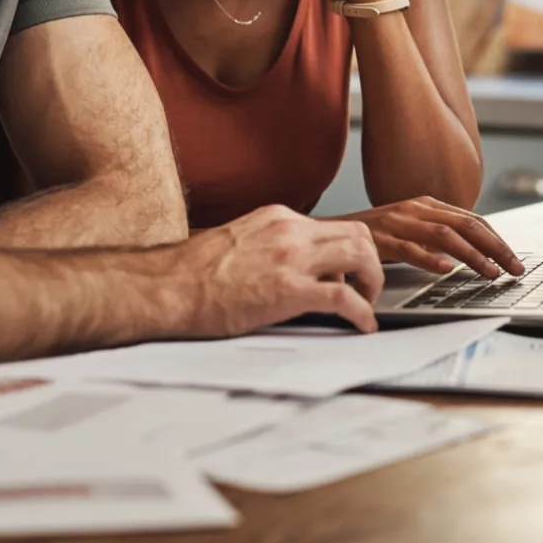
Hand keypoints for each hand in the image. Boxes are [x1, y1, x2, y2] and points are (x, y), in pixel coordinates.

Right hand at [177, 205, 383, 334]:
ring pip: (361, 255)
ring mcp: (291, 258)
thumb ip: (273, 247)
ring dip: (373, 281)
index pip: (334, 225)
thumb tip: (293, 268)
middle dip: (371, 262)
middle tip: (367, 287)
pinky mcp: (289, 290)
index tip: (350, 272)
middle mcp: (290, 230)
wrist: (168, 286)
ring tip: (367, 303)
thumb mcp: (241, 242)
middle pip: (358, 233)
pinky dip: (362, 313)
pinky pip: (344, 298)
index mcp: (278, 218)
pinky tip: (363, 325)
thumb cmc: (193, 273)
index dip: (349, 252)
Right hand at [334, 197, 523, 280]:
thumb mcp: (410, 228)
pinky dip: (430, 259)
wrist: (330, 232)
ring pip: (445, 236)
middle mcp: (415, 209)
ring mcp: (398, 223)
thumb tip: (472, 251)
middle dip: (495, 247)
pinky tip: (447, 270)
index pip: (472, 219)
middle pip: (466, 225)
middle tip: (514, 269)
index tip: (514, 259)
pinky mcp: (380, 239)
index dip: (497, 239)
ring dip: (472, 256)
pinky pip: (410, 249)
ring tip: (490, 273)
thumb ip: (436, 234)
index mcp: (426, 205)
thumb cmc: (373, 234)